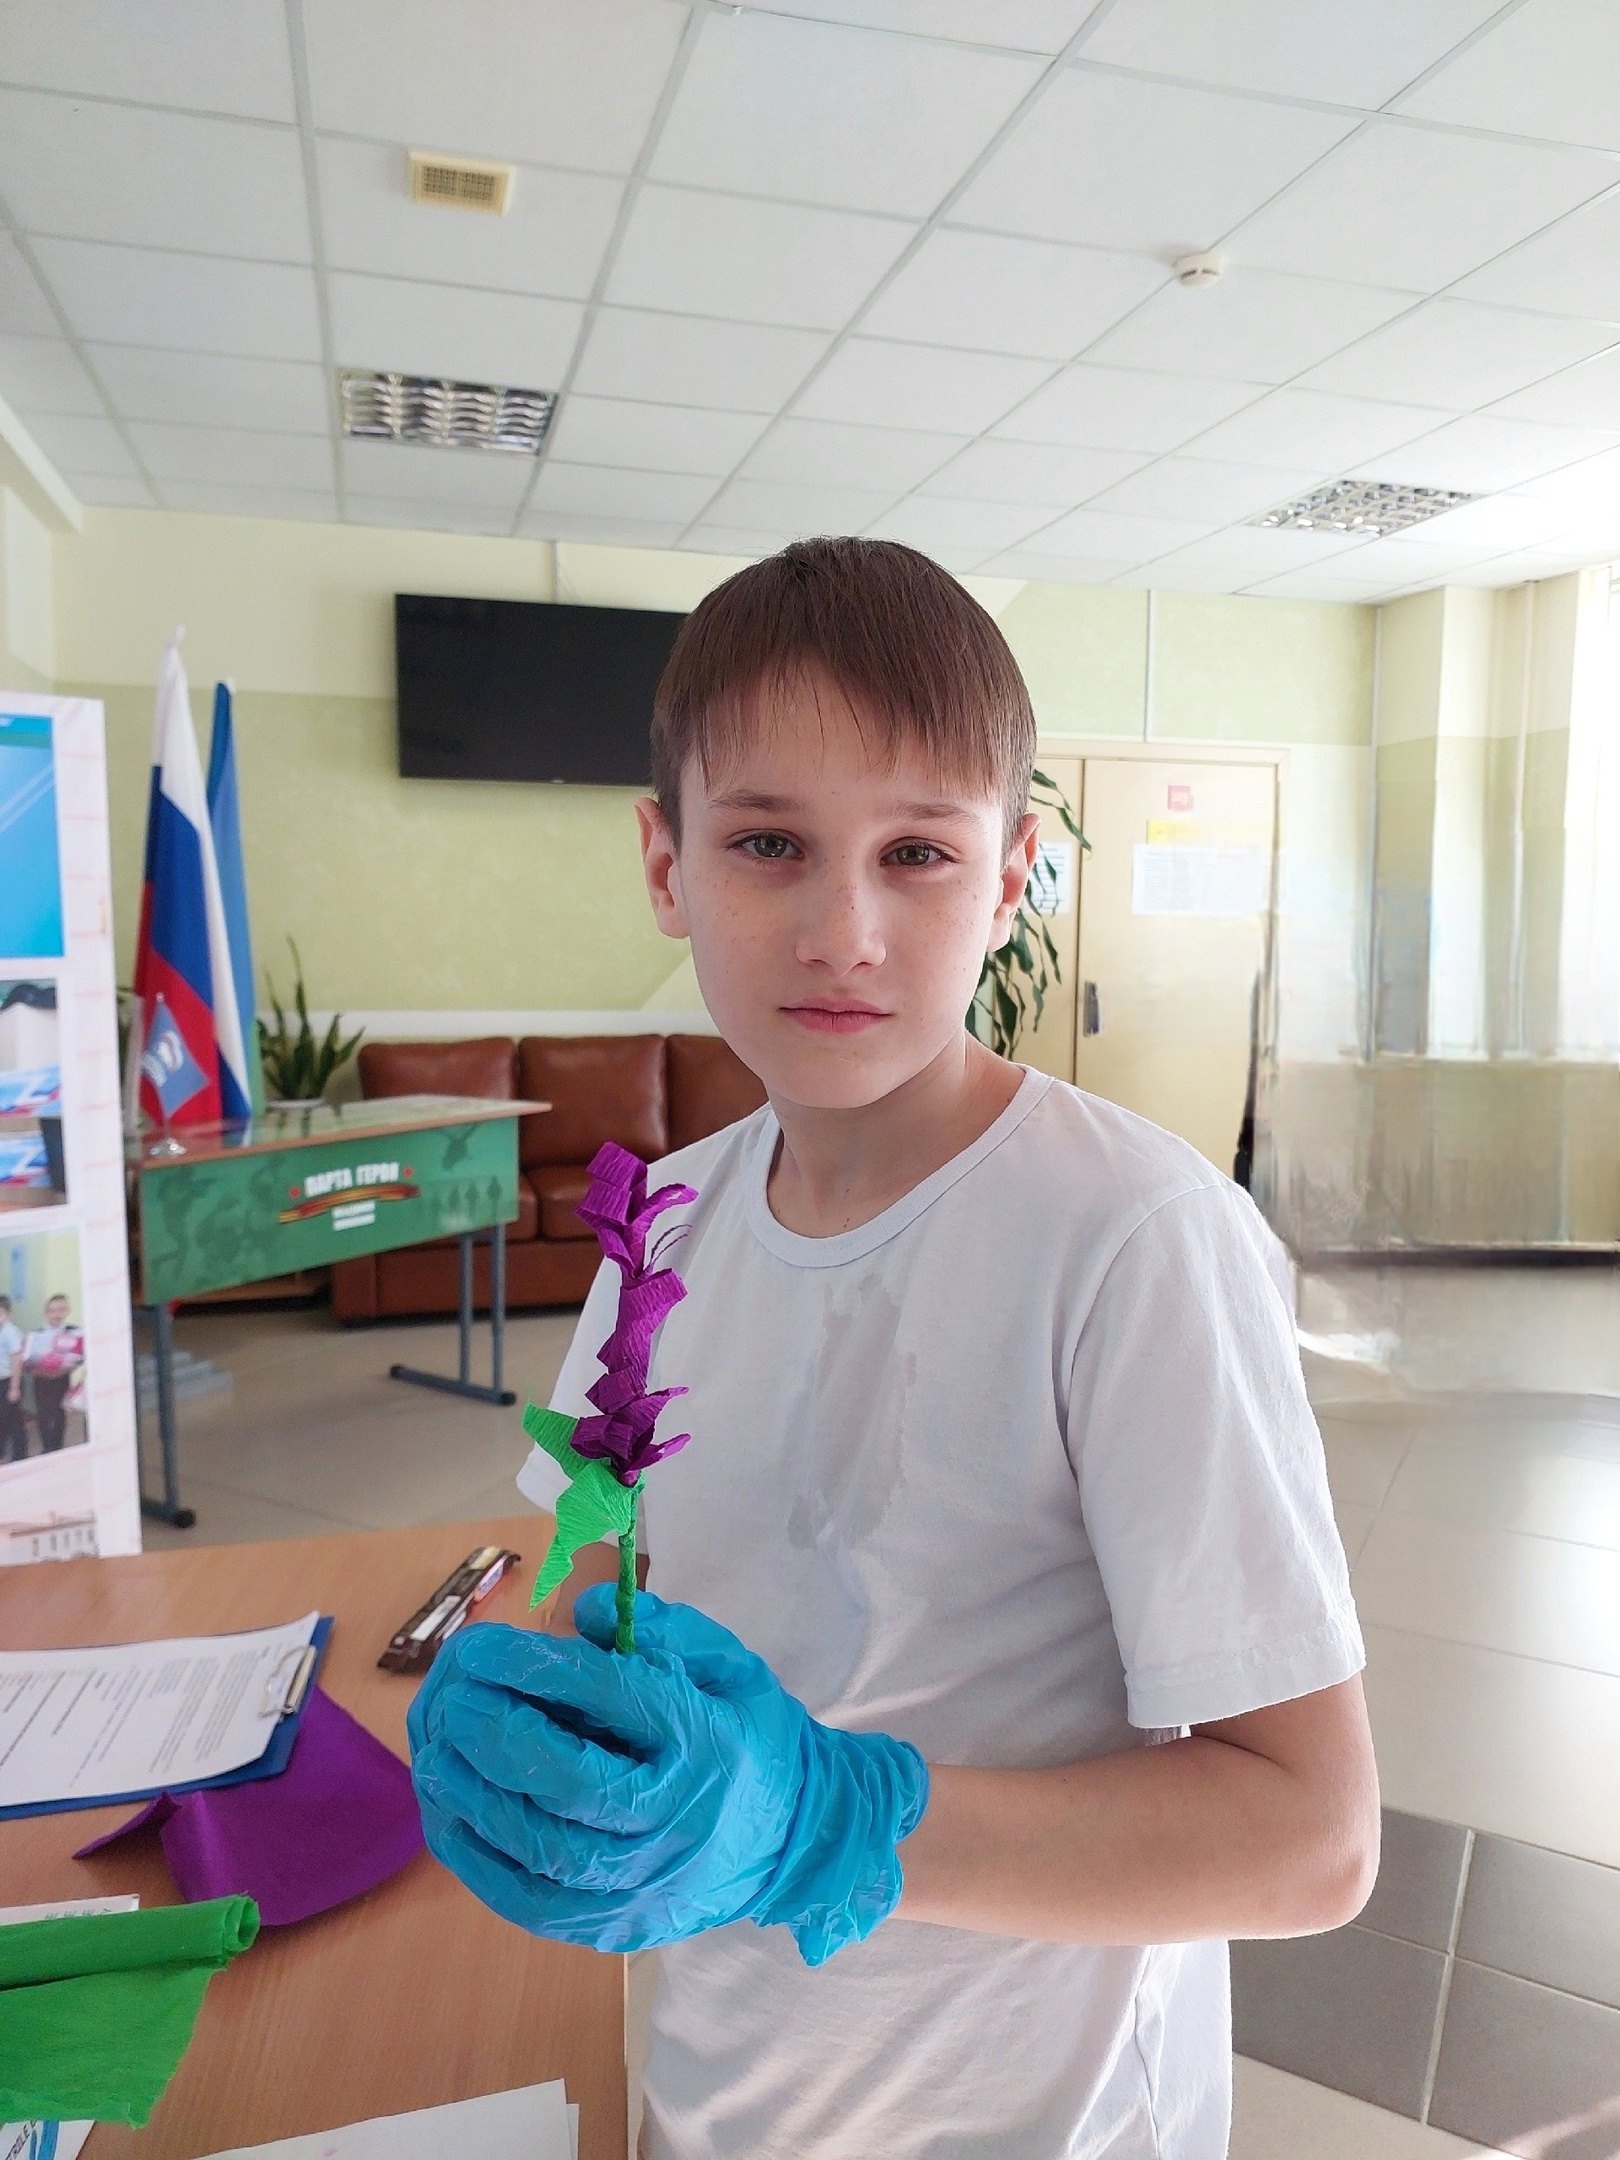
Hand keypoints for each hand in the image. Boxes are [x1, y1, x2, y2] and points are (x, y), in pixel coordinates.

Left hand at [407, 1590, 927, 1963]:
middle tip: (450, 1694)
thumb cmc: (751, 1736)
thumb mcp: (729, 1665)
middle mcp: (673, 1821)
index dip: (534, 1667)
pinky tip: (447, 1813)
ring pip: (539, 1849)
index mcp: (705, 1743)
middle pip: (566, 1783)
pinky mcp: (614, 1928)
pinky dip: (477, 1859)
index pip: (610, 1699)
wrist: (794, 1842)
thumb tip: (581, 1614)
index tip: (481, 1644)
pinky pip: (528, 1902)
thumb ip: (663, 1631)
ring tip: (432, 1750)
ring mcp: (642, 1886)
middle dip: (493, 1733)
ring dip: (472, 1796)